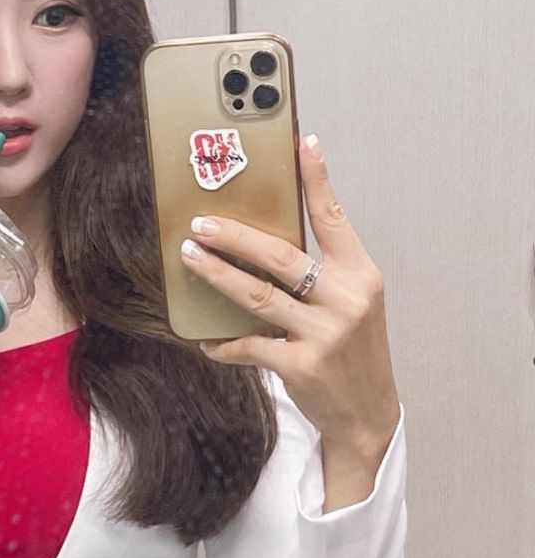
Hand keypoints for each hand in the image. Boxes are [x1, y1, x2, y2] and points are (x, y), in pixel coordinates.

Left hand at [178, 136, 400, 458]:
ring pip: (257, 296)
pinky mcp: (300, 366)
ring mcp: (324, 334)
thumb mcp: (352, 305)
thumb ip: (322, 273)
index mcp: (361, 276)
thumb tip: (265, 241)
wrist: (368, 413)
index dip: (317, 181)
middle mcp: (346, 300)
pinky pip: (249, 346)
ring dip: (217, 276)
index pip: (334, 219)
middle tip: (200, 224)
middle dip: (235, 237)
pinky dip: (224, 343)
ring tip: (190, 258)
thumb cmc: (353, 351)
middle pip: (280, 256)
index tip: (301, 144)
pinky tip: (206, 340)